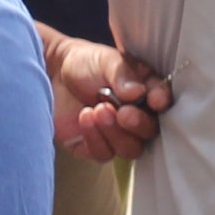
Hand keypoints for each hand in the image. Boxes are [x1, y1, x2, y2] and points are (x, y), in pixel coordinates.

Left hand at [49, 37, 169, 160]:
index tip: (155, 101)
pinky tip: (84, 117)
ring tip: (98, 110)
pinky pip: (104, 154)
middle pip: (150, 132)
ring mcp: (117, 134)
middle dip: (138, 124)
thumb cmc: (85, 63)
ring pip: (130, 149)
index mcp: (146, 92)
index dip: (162, 103)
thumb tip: (138, 93)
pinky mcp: (96, 147)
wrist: (52, 74)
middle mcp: (136, 116)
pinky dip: (95, 138)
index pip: (163, 102)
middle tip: (123, 112)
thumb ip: (123, 75)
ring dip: (115, 133)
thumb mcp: (106, 60)